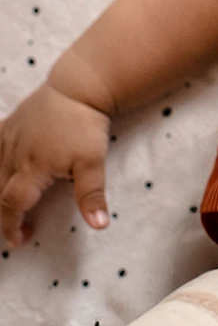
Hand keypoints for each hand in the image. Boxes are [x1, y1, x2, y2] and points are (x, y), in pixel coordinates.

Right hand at [0, 83, 110, 248]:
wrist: (80, 86)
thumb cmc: (85, 126)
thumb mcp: (93, 163)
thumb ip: (92, 195)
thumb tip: (100, 225)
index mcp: (31, 170)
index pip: (13, 206)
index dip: (12, 226)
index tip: (19, 239)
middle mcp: (13, 156)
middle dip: (5, 212)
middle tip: (18, 223)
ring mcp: (9, 138)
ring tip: (9, 197)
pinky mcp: (10, 123)